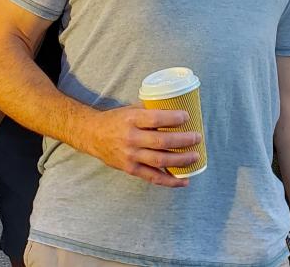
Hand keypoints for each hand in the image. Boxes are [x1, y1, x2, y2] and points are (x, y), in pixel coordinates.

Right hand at [79, 106, 201, 187]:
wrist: (92, 135)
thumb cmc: (116, 120)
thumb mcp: (130, 110)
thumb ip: (150, 111)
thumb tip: (176, 108)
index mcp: (131, 119)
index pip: (155, 119)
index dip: (173, 118)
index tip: (187, 117)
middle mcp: (131, 138)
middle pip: (162, 141)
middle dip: (183, 140)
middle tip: (197, 137)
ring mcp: (130, 155)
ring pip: (160, 160)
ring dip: (181, 160)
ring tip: (195, 156)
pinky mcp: (131, 169)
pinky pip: (153, 177)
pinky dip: (170, 181)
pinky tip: (184, 180)